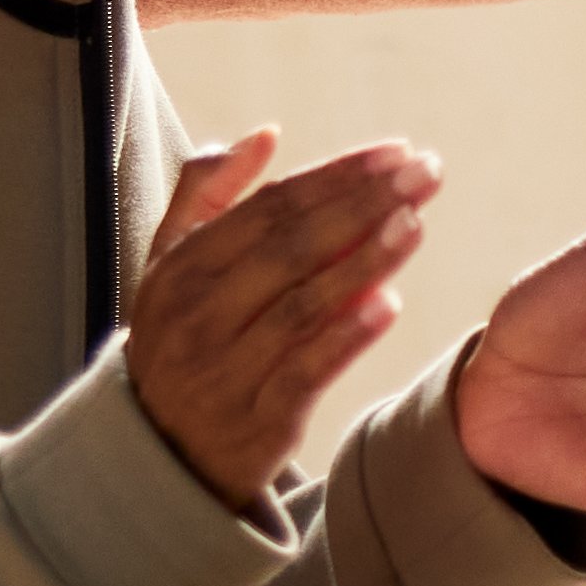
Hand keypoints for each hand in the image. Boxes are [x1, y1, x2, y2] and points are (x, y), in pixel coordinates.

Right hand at [124, 127, 433, 507]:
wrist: (162, 450)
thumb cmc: (182, 339)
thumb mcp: (172, 265)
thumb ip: (209, 194)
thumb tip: (264, 135)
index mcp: (181, 267)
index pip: (270, 208)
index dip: (336, 176)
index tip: (395, 153)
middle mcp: (198, 313)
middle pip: (291, 247)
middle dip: (362, 205)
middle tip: (424, 174)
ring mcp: (226, 367)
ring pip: (303, 305)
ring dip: (365, 261)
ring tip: (416, 225)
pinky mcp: (258, 419)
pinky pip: (308, 371)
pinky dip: (348, 336)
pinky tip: (390, 303)